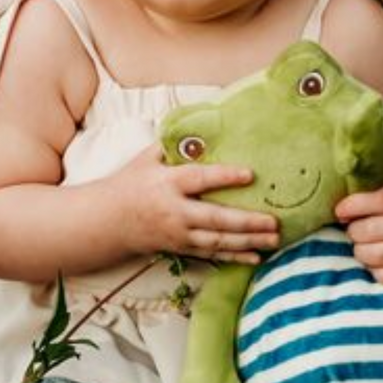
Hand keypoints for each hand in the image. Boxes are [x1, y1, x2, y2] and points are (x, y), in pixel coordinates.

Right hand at [111, 144, 278, 263]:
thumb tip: (200, 125)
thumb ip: (173, 144)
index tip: (250, 174)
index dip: (225, 177)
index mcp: (167, 183)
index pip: (200, 179)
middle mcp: (175, 212)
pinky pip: (212, 255)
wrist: (108, 220)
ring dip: (247, 242)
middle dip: (246, 222)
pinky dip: (234, 257)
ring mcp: (179, 234)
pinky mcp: (181, 249)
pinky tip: (256, 257)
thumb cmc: (131, 183)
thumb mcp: (147, 158)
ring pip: (217, 241)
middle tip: (274, 221)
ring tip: (274, 239)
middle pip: (215, 219)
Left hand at [334, 179, 382, 285]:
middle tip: (353, 230)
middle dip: (353, 231)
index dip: (350, 207)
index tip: (340, 211)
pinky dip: (374, 270)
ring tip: (361, 245)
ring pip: (376, 256)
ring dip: (360, 251)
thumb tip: (340, 202)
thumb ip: (363, 187)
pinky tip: (374, 260)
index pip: (376, 201)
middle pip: (370, 231)